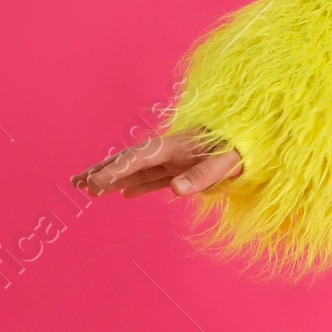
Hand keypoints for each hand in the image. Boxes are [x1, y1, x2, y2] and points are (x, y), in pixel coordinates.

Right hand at [71, 127, 242, 200]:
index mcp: (176, 146)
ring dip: (112, 177)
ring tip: (87, 187)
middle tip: (77, 183)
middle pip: (128, 160)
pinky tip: (122, 193)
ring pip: (136, 169)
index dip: (115, 169)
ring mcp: (174, 159)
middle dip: (102, 170)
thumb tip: (177, 190)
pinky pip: (153, 177)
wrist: (255, 138)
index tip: (95, 182)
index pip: (139, 158)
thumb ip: (202, 175)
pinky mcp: (182, 168)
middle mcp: (169, 150)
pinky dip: (136, 183)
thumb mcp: (228, 163)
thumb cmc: (242, 149)